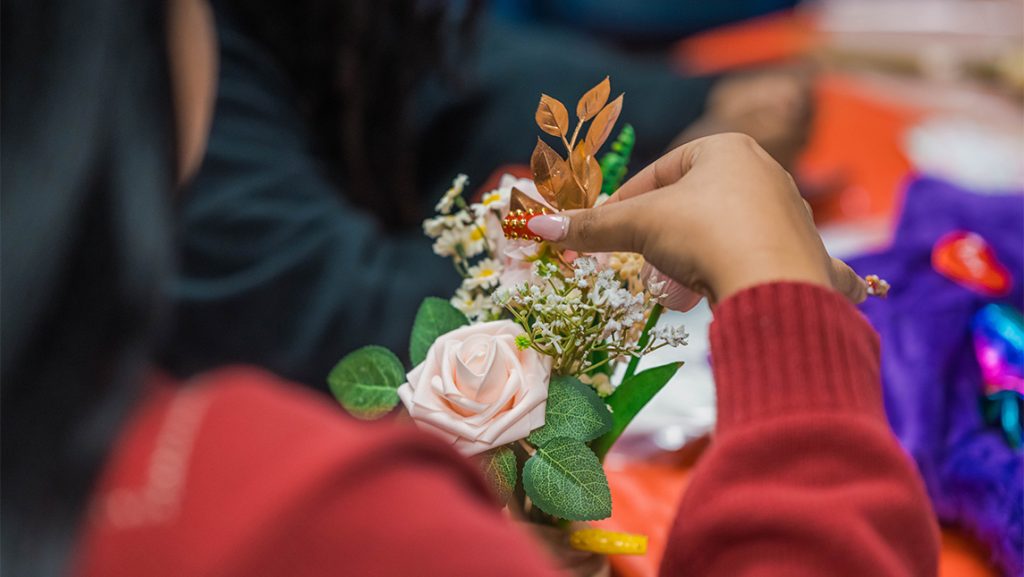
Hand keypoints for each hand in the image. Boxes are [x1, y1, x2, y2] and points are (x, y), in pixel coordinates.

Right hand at [525, 133, 865, 304]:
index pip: (662, 170)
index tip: (607, 231)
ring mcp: (793, 215)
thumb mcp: (639, 226)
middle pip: (698, 201)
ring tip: (683, 288)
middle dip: (666, 234)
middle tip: (644, 266)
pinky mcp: (811, 256)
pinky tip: (795, 284)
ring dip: (708, 253)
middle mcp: (767, 173)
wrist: (771, 284)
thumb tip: (536, 225)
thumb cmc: (704, 235)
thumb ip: (592, 226)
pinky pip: (798, 260)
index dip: (627, 201)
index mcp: (726, 149)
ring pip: (737, 230)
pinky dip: (791, 270)